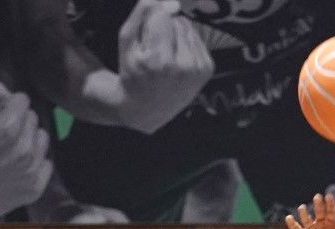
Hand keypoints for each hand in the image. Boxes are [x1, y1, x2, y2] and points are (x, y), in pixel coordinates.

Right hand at [0, 84, 51, 219]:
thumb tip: (10, 93)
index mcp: (6, 127)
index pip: (23, 100)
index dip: (10, 104)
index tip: (0, 114)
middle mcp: (23, 149)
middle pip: (33, 118)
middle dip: (19, 121)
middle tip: (3, 134)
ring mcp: (30, 170)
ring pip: (42, 140)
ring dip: (30, 140)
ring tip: (11, 149)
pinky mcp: (34, 187)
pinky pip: (46, 164)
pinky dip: (35, 163)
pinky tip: (17, 166)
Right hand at [113, 0, 213, 134]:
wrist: (147, 108)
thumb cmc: (133, 72)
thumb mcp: (126, 42)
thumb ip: (141, 15)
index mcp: (159, 61)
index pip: (162, 15)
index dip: (152, 18)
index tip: (146, 34)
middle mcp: (182, 66)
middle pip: (176, 20)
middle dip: (164, 26)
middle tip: (155, 48)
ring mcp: (197, 69)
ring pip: (188, 27)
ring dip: (177, 33)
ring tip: (166, 53)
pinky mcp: (207, 70)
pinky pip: (197, 38)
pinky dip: (187, 42)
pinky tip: (178, 58)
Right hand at [284, 191, 334, 228]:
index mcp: (331, 224)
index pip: (331, 211)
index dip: (330, 204)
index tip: (329, 196)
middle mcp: (320, 223)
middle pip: (319, 212)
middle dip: (318, 204)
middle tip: (317, 197)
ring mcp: (310, 228)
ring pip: (306, 218)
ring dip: (304, 212)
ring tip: (302, 208)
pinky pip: (295, 228)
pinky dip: (292, 223)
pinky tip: (289, 218)